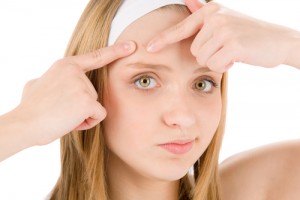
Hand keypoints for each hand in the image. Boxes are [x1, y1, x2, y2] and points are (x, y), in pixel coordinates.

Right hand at [15, 41, 135, 145]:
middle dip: (82, 105)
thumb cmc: (30, 108)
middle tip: (61, 110)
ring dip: (83, 115)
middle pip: (94, 93)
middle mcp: (76, 73)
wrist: (24, 123)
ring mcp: (83, 86)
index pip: (95, 56)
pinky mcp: (88, 102)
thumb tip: (50, 81)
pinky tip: (71, 122)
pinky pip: (99, 115)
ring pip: (96, 105)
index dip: (115, 51)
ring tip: (63, 116)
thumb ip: (54, 79)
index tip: (131, 46)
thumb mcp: (38, 83)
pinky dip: (88, 123)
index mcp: (66, 66)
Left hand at [147, 0, 299, 72]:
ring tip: (232, 52)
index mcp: (211, 11)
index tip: (149, 48)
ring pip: (202, 59)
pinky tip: (237, 58)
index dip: (163, 40)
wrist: (278, 41)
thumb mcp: (226, 19)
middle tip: (226, 49)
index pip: (181, 28)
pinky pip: (214, 65)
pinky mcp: (233, 44)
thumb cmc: (249, 34)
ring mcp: (224, 29)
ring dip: (216, 61)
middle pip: (193, 50)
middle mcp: (215, 17)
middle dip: (208, 55)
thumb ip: (204, 12)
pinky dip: (224, 66)